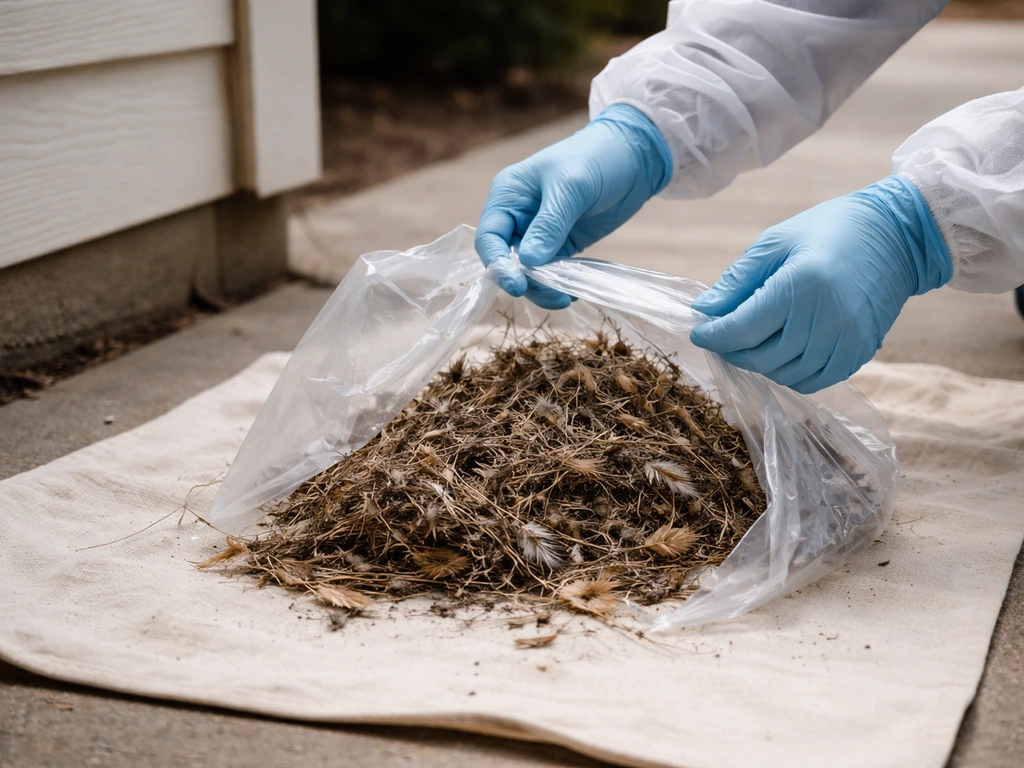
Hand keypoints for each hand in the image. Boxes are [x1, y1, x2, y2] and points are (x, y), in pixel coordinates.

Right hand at [475, 104, 670, 308]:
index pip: (490, 238)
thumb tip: (529, 262)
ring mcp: (540, 233)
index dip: (498, 264)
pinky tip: (572, 292)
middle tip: (552, 295)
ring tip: (565, 297)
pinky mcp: (563, 244)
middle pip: (507, 260)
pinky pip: (553, 271)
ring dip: (543, 288)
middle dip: (525, 280)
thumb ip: (549, 225)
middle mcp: (518, 216)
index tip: (516, 285)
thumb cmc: (596, 157)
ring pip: (530, 271)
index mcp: (509, 195)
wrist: (634, 156)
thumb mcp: (571, 187)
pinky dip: (559, 284)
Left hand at [690, 175, 951, 392]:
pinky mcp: (860, 352)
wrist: (896, 236)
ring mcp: (846, 340)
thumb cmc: (828, 230)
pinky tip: (780, 354)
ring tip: (748, 344)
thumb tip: (704, 310)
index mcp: (801, 285)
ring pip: (784, 374)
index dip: (713, 336)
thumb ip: (738, 280)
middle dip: (732, 350)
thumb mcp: (776, 242)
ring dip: (759, 364)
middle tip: (721, 336)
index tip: (698, 332)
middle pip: (761, 357)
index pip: (743, 329)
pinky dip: (788, 374)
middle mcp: (826, 318)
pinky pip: (812, 380)